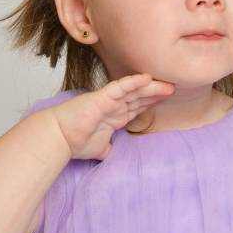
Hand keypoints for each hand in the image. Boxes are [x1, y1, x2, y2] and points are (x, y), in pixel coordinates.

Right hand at [48, 73, 175, 160]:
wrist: (58, 138)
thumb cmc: (74, 141)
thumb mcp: (98, 149)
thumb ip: (106, 149)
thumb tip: (109, 154)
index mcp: (114, 116)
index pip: (137, 107)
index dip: (152, 101)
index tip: (166, 97)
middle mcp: (114, 106)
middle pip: (140, 97)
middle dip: (157, 93)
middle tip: (174, 88)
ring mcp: (109, 101)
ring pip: (134, 91)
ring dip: (151, 88)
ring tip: (168, 85)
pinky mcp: (102, 98)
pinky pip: (120, 87)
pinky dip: (133, 82)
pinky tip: (147, 78)